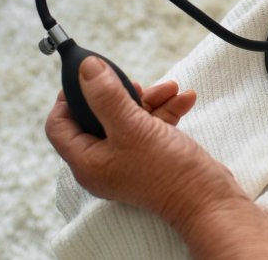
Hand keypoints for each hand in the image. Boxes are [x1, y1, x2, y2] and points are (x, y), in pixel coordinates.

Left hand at [46, 57, 243, 222]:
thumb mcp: (133, 128)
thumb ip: (106, 97)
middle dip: (120, 93)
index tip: (88, 76)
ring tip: (171, 88)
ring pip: (129, 117)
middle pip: (98, 116)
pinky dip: (166, 110)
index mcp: (87, 161)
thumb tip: (86, 69)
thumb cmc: (167, 171)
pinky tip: (184, 98)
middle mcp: (104, 162)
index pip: (60, 125)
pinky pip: (151, 126)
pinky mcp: (152, 156)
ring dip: (151, 99)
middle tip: (135, 84)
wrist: (207, 199)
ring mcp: (128, 159)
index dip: (70, 98)